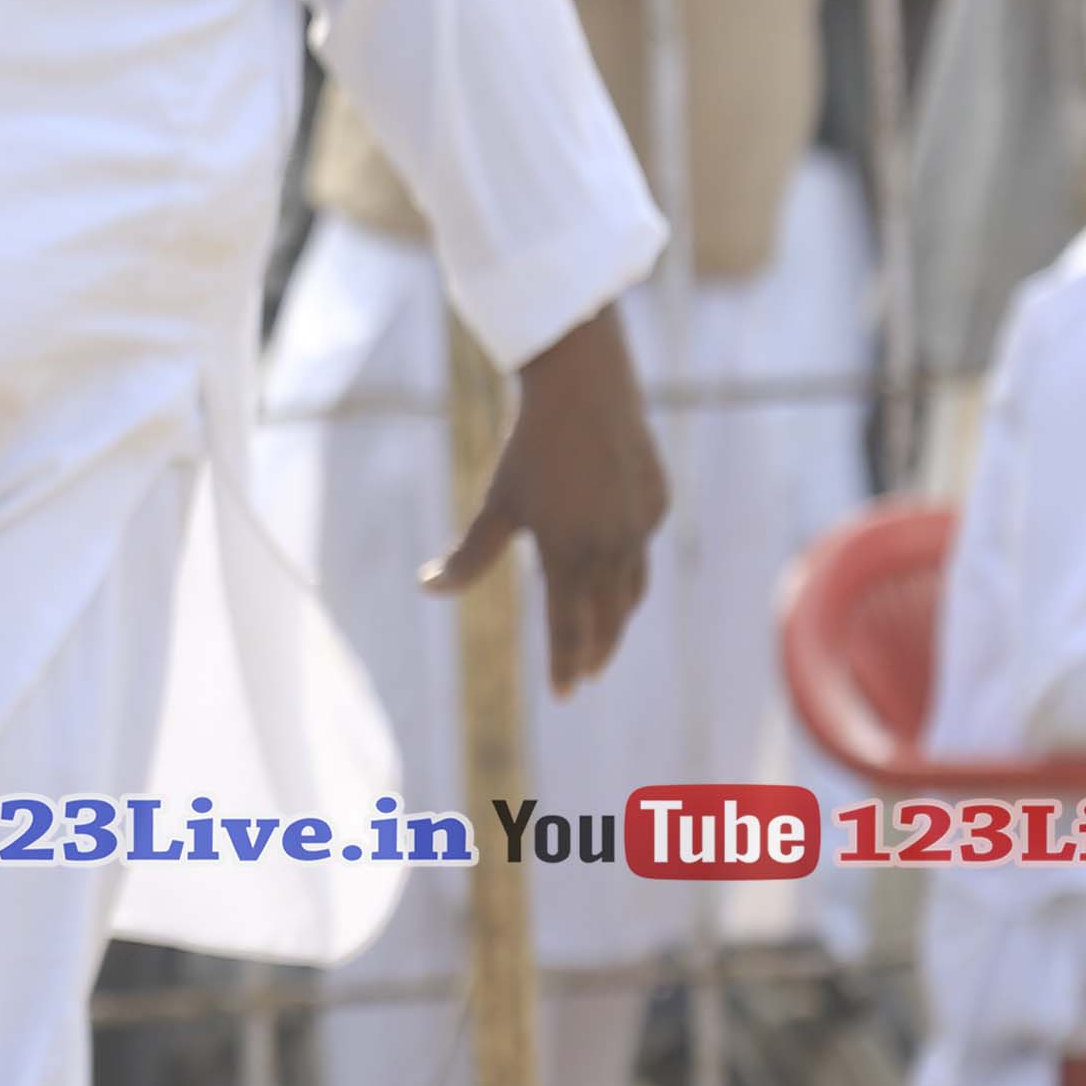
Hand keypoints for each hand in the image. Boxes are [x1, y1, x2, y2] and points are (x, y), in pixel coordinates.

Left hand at [427, 301, 669, 695]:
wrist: (584, 388)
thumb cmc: (530, 449)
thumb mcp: (496, 506)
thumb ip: (469, 556)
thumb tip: (428, 589)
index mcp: (571, 555)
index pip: (569, 629)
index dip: (564, 666)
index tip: (563, 696)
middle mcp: (614, 547)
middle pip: (609, 617)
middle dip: (596, 650)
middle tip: (585, 675)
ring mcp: (642, 523)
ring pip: (634, 586)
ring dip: (618, 616)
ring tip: (604, 634)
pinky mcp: (657, 500)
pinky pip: (643, 544)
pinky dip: (629, 565)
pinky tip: (615, 566)